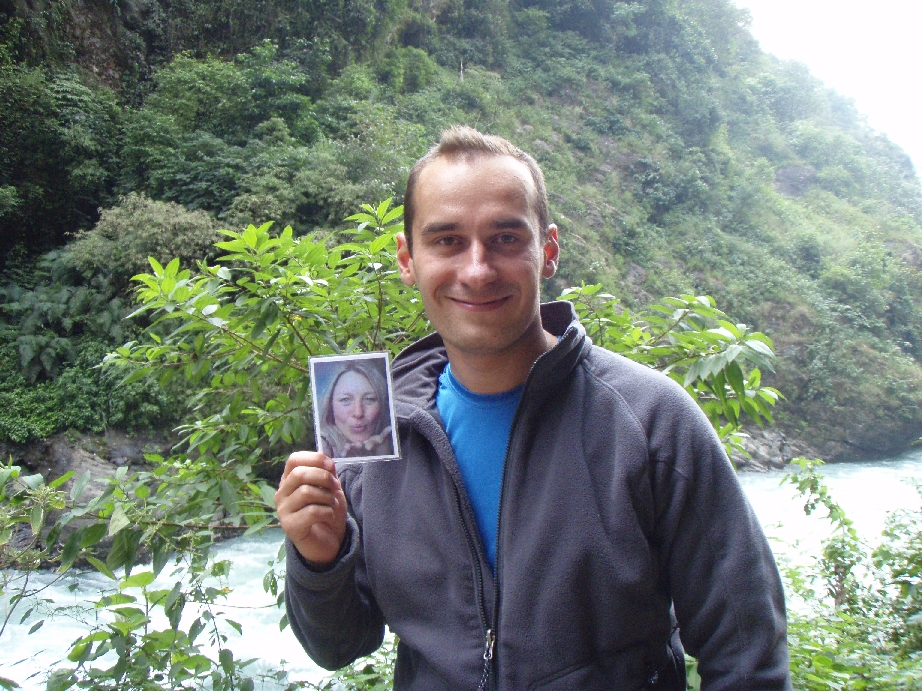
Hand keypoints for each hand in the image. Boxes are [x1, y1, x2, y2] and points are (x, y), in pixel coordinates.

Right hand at [275, 451, 347, 565]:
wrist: (326, 543)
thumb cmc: (326, 512)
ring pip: (306, 492)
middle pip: (299, 474)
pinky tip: (329, 517)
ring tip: (332, 505)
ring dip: (327, 497)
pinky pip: (312, 511)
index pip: (294, 460)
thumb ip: (327, 473)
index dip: (315, 459)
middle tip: (335, 488)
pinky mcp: (290, 527)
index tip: (331, 467)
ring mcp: (283, 511)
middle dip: (324, 477)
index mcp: (289, 481)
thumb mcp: (330, 488)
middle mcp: (281, 494)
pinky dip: (327, 512)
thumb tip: (327, 462)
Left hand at [342, 426, 392, 455]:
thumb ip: (385, 434)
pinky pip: (348, 454)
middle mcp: (364, 450)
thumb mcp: (380, 439)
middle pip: (362, 449)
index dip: (371, 445)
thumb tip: (390, 428)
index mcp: (371, 445)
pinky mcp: (352, 453)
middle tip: (358, 444)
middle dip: (359, 447)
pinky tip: (342, 453)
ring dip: (351, 450)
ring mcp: (358, 452)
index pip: (372, 444)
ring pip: (354, 452)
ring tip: (347, 447)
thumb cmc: (374, 443)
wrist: (369, 452)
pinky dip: (345, 453)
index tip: (369, 446)